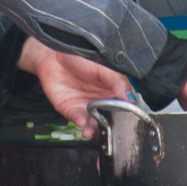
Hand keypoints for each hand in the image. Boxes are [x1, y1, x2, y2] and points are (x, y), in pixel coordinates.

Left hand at [19, 37, 133, 136]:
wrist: (54, 54)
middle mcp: (101, 103)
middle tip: (111, 132)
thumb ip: (118, 82)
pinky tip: (82, 122)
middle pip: (110, 121)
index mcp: (113, 92)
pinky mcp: (71, 110)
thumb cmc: (81, 57)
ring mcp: (86, 107)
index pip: (124, 108)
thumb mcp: (104, 68)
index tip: (129, 124)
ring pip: (94, 124)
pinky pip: (78, 119)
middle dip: (110, 129)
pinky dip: (81, 122)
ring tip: (92, 131)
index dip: (127, 117)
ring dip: (94, 130)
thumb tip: (132, 99)